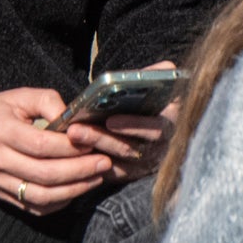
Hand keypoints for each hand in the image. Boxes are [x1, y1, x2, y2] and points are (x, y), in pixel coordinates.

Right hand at [0, 87, 114, 214]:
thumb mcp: (20, 96)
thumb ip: (48, 102)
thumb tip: (74, 121)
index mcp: (0, 130)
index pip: (40, 145)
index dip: (69, 147)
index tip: (92, 142)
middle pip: (44, 174)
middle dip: (79, 170)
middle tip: (104, 163)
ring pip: (40, 195)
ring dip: (73, 190)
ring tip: (96, 178)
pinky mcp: (2, 195)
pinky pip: (34, 207)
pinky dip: (58, 203)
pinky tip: (75, 190)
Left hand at [68, 58, 178, 182]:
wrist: (151, 116)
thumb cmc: (155, 97)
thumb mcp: (161, 84)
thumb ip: (160, 75)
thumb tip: (162, 69)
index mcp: (171, 124)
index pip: (157, 129)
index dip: (134, 126)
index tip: (109, 120)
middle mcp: (161, 148)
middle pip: (131, 149)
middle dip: (101, 138)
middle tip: (75, 130)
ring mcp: (146, 164)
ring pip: (118, 162)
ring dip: (93, 148)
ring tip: (71, 135)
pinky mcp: (131, 173)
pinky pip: (112, 173)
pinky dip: (93, 165)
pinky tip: (74, 152)